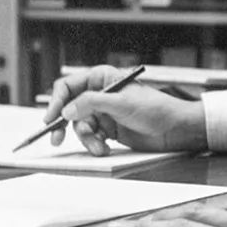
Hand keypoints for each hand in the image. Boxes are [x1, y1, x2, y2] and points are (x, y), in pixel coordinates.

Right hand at [45, 64, 207, 155]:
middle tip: (57, 138)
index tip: (52, 117)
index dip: (56, 101)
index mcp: (103, 78)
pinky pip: (91, 138)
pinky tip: (105, 148)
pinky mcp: (108, 129)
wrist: (174, 129)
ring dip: (87, 139)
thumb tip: (67, 109)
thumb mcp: (122, 103)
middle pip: (69, 108)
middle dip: (64, 124)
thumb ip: (92, 103)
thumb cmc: (156, 108)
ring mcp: (103, 113)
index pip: (69, 86)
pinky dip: (94, 144)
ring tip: (100, 146)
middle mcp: (100, 94)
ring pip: (79, 127)